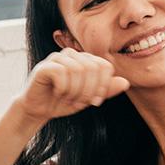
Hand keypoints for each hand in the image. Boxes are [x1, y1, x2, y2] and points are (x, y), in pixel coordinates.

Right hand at [15, 51, 129, 126]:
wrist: (38, 109)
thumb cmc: (62, 102)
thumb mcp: (88, 99)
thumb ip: (105, 90)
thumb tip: (126, 82)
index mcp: (84, 60)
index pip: (104, 66)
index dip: (103, 85)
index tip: (95, 102)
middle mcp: (71, 54)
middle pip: (92, 67)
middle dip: (88, 90)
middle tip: (79, 103)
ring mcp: (57, 58)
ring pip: (78, 70)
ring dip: (75, 91)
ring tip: (68, 99)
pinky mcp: (44, 66)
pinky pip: (61, 73)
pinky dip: (63, 88)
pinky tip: (57, 93)